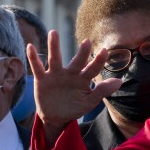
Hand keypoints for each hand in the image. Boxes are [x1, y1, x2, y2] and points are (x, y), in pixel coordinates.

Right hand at [28, 30, 120, 144]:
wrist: (56, 117)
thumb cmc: (75, 106)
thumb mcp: (89, 102)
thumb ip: (102, 91)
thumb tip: (119, 81)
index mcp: (83, 78)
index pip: (93, 68)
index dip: (99, 61)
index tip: (104, 51)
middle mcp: (70, 73)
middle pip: (76, 61)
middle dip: (82, 52)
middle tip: (87, 42)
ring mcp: (56, 75)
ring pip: (55, 59)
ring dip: (54, 46)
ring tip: (53, 32)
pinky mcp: (42, 79)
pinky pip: (37, 67)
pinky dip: (33, 58)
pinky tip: (30, 46)